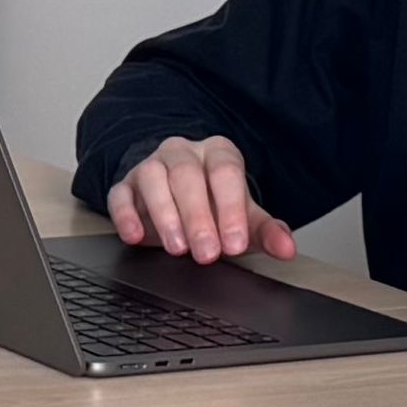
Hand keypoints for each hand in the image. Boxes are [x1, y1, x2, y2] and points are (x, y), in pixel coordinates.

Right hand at [106, 135, 295, 263]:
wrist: (180, 200)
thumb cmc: (216, 208)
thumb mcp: (244, 219)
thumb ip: (266, 232)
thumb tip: (287, 248)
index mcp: (219, 154)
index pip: (225, 173)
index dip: (230, 209)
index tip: (235, 243)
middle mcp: (183, 152)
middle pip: (188, 176)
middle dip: (198, 218)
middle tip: (207, 253)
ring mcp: (151, 165)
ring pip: (153, 179)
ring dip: (164, 215)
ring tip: (177, 248)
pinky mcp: (125, 184)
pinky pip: (119, 193)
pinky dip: (124, 214)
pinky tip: (134, 236)